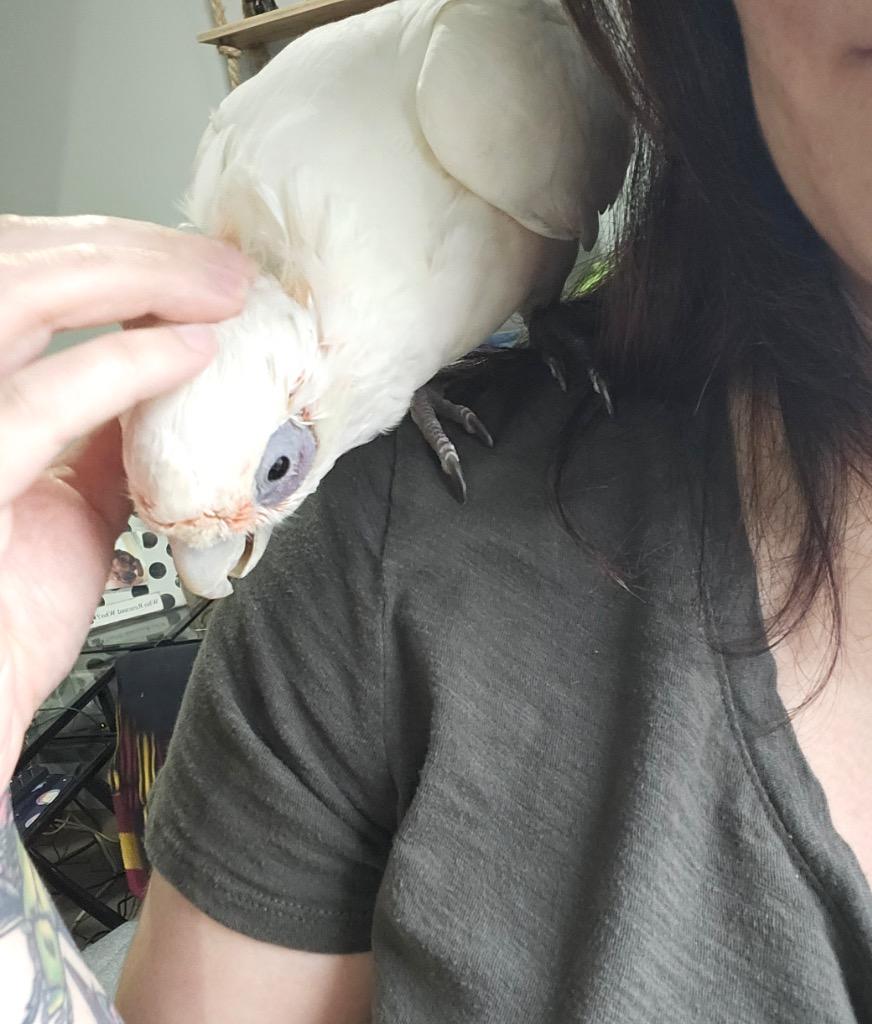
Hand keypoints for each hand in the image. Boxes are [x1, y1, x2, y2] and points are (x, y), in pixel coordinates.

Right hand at [0, 215, 253, 782]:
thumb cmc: (5, 612)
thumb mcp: (66, 499)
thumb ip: (100, 434)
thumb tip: (156, 378)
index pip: (16, 273)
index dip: (102, 253)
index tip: (189, 265)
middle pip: (13, 259)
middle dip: (129, 248)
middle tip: (221, 269)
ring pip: (16, 291)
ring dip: (133, 276)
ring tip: (218, 291)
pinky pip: (42, 403)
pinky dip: (123, 367)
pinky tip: (189, 352)